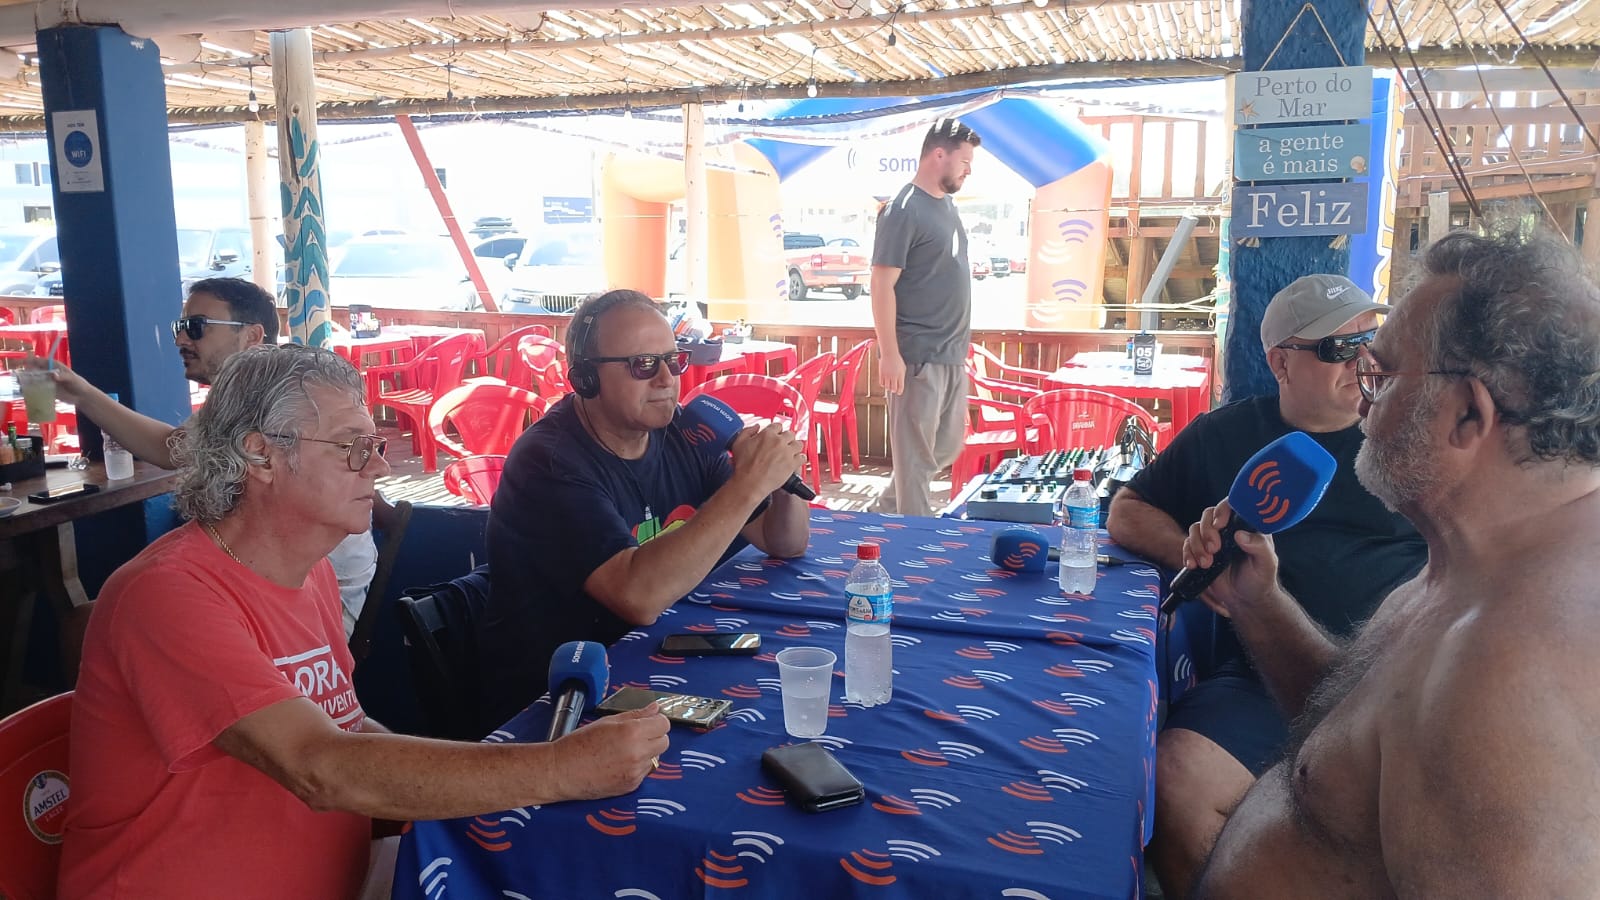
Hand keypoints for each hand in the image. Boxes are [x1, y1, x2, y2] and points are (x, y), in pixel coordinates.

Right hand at [17, 353, 85, 402]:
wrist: (82, 397)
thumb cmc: (79, 385)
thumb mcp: (72, 379)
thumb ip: (63, 377)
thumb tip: (54, 375)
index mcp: (54, 366)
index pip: (39, 361)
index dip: (29, 360)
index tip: (21, 363)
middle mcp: (48, 372)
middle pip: (34, 369)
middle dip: (25, 372)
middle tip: (20, 377)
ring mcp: (47, 381)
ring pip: (33, 379)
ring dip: (26, 381)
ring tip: (21, 385)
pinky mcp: (47, 390)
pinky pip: (36, 388)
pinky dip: (31, 390)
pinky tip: (26, 393)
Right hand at [553, 703, 669, 799]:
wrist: (562, 771)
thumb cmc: (580, 743)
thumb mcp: (607, 722)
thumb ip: (635, 715)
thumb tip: (655, 708)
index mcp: (632, 732)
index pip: (663, 724)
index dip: (656, 722)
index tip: (648, 722)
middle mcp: (637, 753)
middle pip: (664, 742)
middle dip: (654, 737)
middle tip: (636, 736)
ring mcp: (635, 772)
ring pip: (655, 758)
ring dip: (646, 753)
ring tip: (623, 751)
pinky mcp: (631, 786)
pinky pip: (644, 772)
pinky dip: (637, 767)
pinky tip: (618, 764)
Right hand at [728, 421, 805, 496]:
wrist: (750, 483)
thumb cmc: (744, 466)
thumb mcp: (738, 443)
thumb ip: (747, 431)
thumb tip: (756, 427)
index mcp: (767, 434)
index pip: (778, 426)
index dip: (777, 431)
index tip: (776, 435)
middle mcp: (779, 441)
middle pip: (790, 434)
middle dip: (787, 439)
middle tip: (783, 445)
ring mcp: (787, 452)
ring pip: (799, 444)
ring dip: (795, 447)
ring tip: (791, 452)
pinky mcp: (792, 464)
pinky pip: (803, 457)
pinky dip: (800, 458)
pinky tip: (796, 461)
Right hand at [878, 348, 905, 394]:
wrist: (889, 353)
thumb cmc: (897, 360)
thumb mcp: (903, 368)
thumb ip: (902, 376)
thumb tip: (900, 383)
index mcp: (900, 375)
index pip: (900, 387)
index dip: (900, 391)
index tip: (899, 392)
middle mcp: (893, 376)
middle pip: (893, 389)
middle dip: (894, 390)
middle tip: (894, 389)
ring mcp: (887, 375)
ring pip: (887, 387)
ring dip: (888, 387)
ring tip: (889, 385)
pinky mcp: (881, 374)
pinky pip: (881, 383)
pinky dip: (883, 384)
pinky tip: (885, 382)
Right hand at [1181, 499, 1281, 619]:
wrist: (1245, 601)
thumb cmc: (1260, 581)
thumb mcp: (1267, 564)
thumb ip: (1259, 547)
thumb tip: (1240, 535)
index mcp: (1247, 526)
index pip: (1233, 506)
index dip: (1222, 510)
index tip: (1219, 524)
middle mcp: (1228, 529)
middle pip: (1209, 515)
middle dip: (1207, 531)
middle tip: (1214, 550)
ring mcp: (1213, 539)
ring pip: (1195, 528)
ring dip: (1197, 545)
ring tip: (1206, 563)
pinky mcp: (1201, 551)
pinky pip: (1188, 544)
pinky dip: (1187, 553)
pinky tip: (1193, 565)